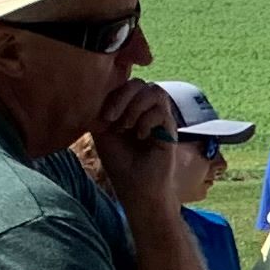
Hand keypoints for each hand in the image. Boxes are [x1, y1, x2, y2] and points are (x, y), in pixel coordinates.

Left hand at [84, 71, 178, 190]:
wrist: (136, 187)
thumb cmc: (119, 161)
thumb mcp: (102, 131)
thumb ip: (101, 108)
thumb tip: (98, 87)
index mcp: (129, 107)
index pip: (124, 83)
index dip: (113, 91)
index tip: (103, 116)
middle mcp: (146, 109)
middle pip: (139, 83)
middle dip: (122, 97)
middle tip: (111, 119)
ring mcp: (160, 117)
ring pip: (154, 91)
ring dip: (136, 107)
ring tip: (127, 127)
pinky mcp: (171, 128)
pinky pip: (161, 110)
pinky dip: (147, 121)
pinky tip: (141, 136)